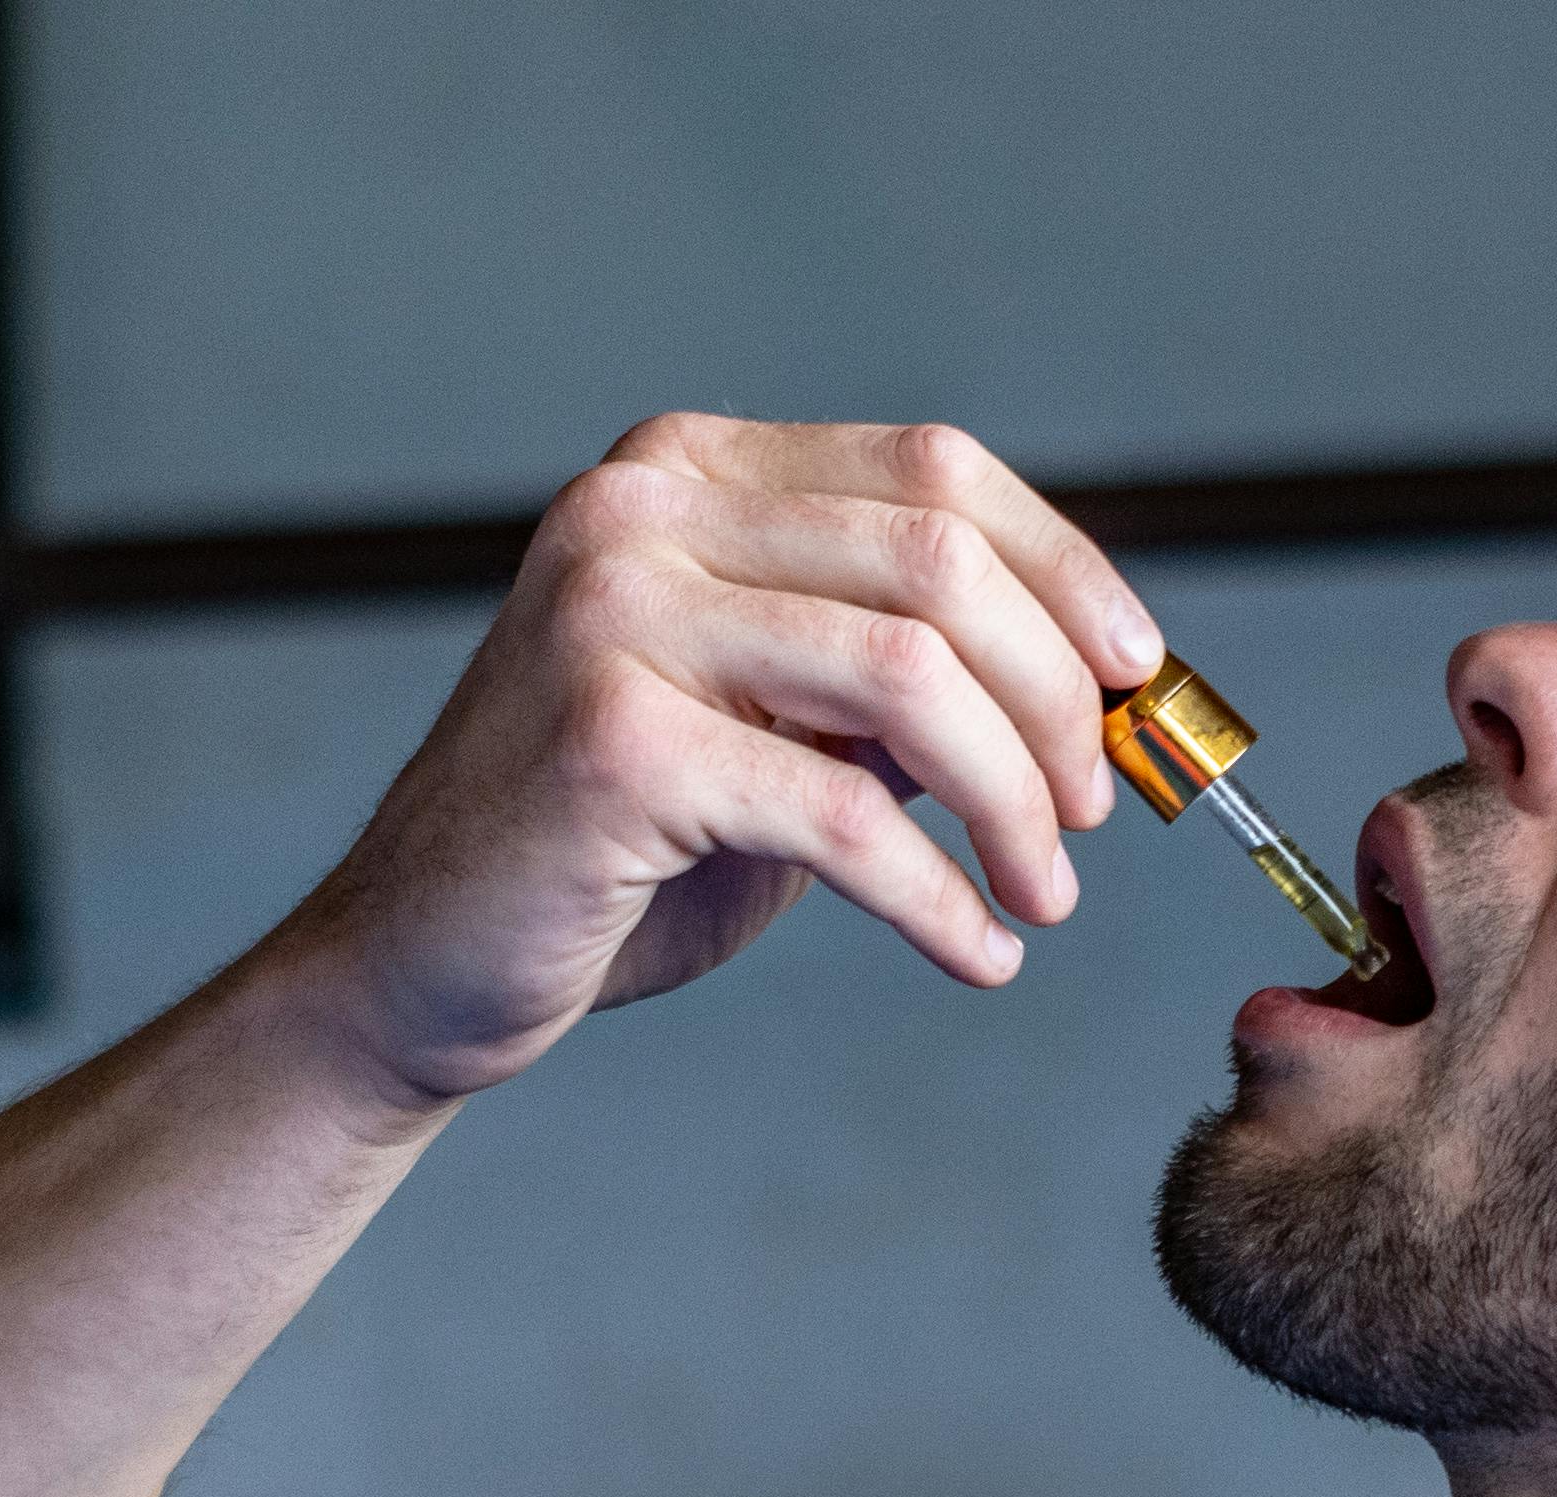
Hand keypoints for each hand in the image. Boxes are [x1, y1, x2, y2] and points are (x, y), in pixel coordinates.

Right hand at [271, 416, 1167, 1106]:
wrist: (420, 966)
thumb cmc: (616, 853)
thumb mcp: (777, 731)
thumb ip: (894, 681)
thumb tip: (1087, 688)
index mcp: (686, 472)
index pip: (933, 471)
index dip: (1066, 571)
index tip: (1136, 677)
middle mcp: (641, 512)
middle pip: (940, 565)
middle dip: (1054, 703)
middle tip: (1092, 814)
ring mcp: (615, 617)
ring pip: (911, 683)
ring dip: (1014, 803)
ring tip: (1042, 891)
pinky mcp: (615, 746)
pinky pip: (848, 819)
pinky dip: (942, 900)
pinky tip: (980, 954)